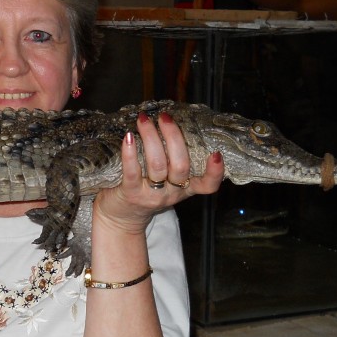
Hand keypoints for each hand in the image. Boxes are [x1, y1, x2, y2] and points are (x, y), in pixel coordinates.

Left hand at [94, 111, 223, 234]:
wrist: (120, 218)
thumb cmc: (144, 192)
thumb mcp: (166, 181)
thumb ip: (172, 161)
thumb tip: (170, 123)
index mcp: (184, 188)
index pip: (207, 186)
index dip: (214, 172)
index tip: (216, 153)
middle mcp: (171, 193)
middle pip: (180, 165)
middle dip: (173, 136)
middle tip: (164, 117)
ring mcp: (151, 195)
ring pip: (157, 165)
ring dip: (151, 138)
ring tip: (144, 120)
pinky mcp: (131, 194)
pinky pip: (132, 172)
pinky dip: (130, 153)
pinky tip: (129, 137)